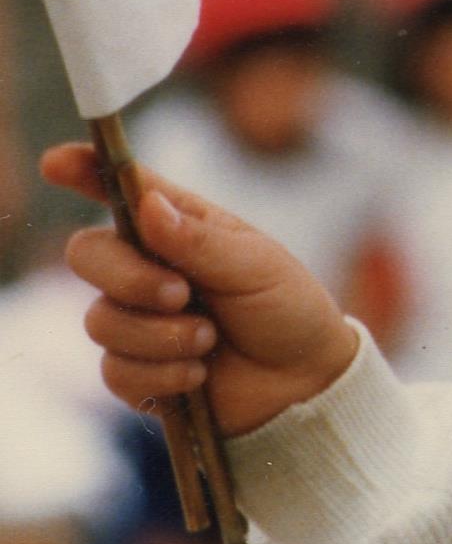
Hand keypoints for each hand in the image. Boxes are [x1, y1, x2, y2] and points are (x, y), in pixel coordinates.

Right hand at [41, 143, 358, 437]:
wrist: (302, 381)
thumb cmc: (285, 307)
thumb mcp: (255, 266)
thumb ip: (199, 241)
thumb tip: (147, 205)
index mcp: (181, 225)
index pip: (122, 190)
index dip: (84, 170)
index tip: (56, 162)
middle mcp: (149, 266)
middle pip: (88, 255)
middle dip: (130, 278)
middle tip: (181, 294)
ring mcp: (137, 317)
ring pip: (100, 320)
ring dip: (160, 334)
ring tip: (209, 339)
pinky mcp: (134, 368)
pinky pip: (115, 369)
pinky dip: (161, 373)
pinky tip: (199, 373)